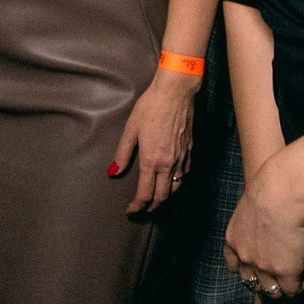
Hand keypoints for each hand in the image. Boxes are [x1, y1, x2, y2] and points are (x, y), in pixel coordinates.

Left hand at [111, 65, 199, 214]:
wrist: (176, 92)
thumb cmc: (151, 106)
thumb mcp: (131, 128)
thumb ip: (122, 153)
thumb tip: (113, 172)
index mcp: (151, 160)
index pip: (145, 194)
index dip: (137, 207)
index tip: (130, 211)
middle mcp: (168, 164)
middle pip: (162, 197)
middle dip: (151, 207)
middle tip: (142, 210)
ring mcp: (181, 159)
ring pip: (175, 189)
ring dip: (165, 198)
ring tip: (156, 200)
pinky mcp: (190, 151)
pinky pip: (184, 176)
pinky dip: (176, 185)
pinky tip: (171, 181)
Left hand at [224, 140, 303, 299]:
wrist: (283, 192)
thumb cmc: (273, 187)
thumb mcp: (253, 205)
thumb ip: (255, 221)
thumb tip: (268, 223)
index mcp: (233, 239)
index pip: (233, 266)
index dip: (247, 267)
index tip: (259, 263)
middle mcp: (245, 257)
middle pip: (251, 283)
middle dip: (264, 279)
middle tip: (279, 271)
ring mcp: (264, 268)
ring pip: (271, 292)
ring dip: (282, 285)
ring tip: (295, 273)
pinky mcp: (286, 273)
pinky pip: (293, 291)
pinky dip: (300, 283)